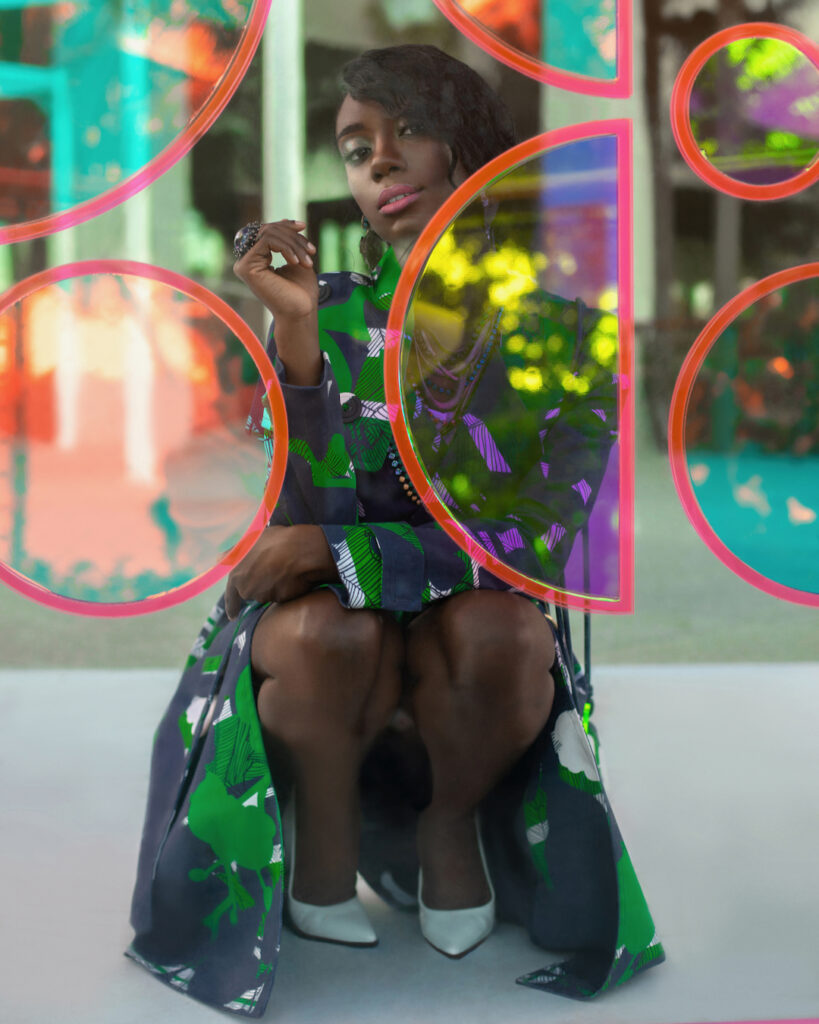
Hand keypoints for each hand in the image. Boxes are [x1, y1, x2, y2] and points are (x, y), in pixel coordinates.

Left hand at [225, 525, 339, 618]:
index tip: (233, 616)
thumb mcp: (250, 541)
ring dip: (275, 585)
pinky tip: (294, 575)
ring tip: (286, 567)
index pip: (231, 595)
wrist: (299, 549)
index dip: (232, 606)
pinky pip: (282, 595)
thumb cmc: (274, 540)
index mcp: (235, 574)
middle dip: (260, 585)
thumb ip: (235, 553)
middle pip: (252, 592)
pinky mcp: (279, 600)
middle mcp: (245, 588)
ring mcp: (262, 595)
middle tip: (272, 570)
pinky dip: (287, 588)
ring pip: (268, 594)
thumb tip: (222, 558)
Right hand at [233, 220, 318, 322]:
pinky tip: (295, 262)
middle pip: (267, 229)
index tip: (303, 227)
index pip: (266, 231)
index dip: (285, 225)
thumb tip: (283, 220)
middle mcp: (245, 260)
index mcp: (256, 258)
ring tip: (307, 260)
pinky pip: (266, 240)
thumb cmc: (301, 291)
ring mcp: (243, 264)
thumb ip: (287, 240)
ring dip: (293, 244)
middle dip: (293, 237)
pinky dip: (285, 247)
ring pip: (268, 233)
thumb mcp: (296, 257)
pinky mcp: (245, 267)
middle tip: (311, 250)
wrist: (301, 311)